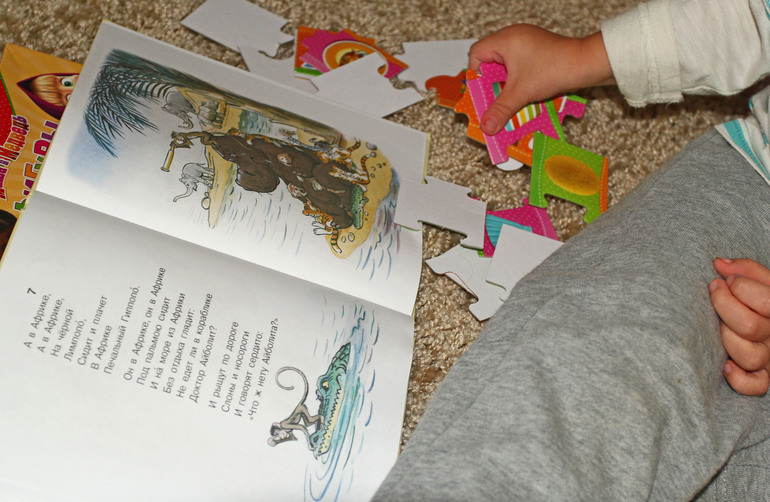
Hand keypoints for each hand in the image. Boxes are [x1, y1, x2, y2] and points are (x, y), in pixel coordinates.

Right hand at [468, 24, 614, 135]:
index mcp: (505, 39)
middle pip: (490, 59)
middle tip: (494, 99)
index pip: (477, 53)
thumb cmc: (553, 69)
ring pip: (506, 64)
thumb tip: (485, 126)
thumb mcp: (522, 92)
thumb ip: (501, 109)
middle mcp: (513, 36)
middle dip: (491, 82)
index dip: (476, 74)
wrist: (587, 63)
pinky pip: (519, 64)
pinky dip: (518, 79)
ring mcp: (527, 42)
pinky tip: (524, 93)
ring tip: (510, 99)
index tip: (483, 91)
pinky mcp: (538, 49)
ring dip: (506, 83)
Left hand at [709, 258, 769, 395]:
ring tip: (720, 325)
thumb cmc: (759, 298)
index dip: (739, 286)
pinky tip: (725, 365)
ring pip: (750, 356)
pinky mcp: (764, 376)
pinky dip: (739, 379)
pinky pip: (756, 386)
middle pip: (750, 326)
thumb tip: (719, 263)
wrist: (765, 317)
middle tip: (715, 292)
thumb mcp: (761, 280)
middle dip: (725, 306)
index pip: (767, 301)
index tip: (724, 280)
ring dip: (728, 338)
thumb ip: (746, 269)